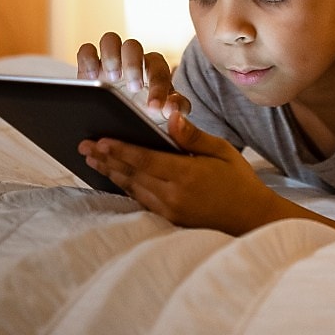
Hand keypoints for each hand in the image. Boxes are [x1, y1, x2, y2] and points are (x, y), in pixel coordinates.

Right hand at [76, 32, 187, 118]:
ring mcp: (109, 59)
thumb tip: (173, 106)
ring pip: (110, 40)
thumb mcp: (164, 113)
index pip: (158, 70)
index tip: (154, 107)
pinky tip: (92, 78)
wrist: (123, 118)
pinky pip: (87, 49)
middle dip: (132, 65)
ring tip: (112, 78)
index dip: (158, 87)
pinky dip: (88, 59)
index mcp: (153, 68)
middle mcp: (131, 59)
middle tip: (133, 88)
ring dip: (110, 56)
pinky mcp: (89, 65)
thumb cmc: (146, 112)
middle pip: (132, 46)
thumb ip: (176, 108)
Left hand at [78, 114, 287, 234]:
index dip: (120, 149)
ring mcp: (169, 210)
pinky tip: (113, 177)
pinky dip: (124, 187)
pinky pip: (140, 200)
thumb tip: (173, 115)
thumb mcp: (222, 151)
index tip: (100, 139)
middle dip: (106, 158)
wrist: (251, 218)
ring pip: (132, 188)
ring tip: (92, 159)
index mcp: (186, 175)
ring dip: (110, 172)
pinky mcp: (169, 219)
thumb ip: (193, 136)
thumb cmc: (238, 180)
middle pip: (131, 174)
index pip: (145, 159)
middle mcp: (174, 195)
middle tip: (84, 145)